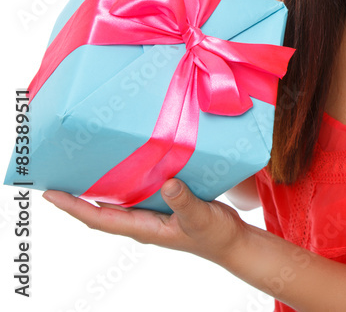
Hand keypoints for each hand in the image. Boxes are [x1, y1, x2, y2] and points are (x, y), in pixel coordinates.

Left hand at [43, 179, 246, 262]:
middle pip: (100, 210)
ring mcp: (151, 214)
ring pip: (117, 201)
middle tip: (58, 174)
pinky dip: (126, 179)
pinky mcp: (164, 204)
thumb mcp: (200, 218)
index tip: (51, 195)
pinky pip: (137, 192)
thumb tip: (166, 184)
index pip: (99, 218)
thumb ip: (184, 202)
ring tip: (82, 166)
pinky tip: (126, 164)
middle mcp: (141, 221)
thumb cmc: (215, 236)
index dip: (74, 207)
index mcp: (143, 228)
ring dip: (99, 187)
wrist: (232, 242)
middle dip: (77, 196)